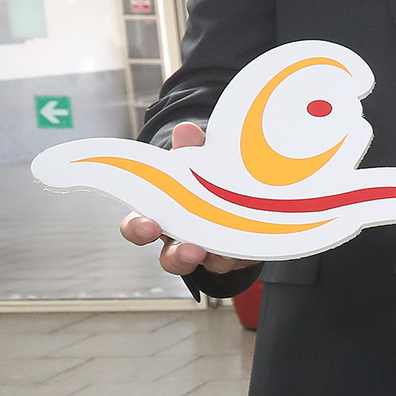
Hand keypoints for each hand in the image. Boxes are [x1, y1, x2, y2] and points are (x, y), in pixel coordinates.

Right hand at [118, 123, 256, 278]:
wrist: (240, 195)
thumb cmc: (204, 181)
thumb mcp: (197, 163)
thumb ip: (191, 149)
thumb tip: (186, 131)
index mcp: (162, 217)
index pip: (138, 227)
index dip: (138, 229)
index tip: (148, 225)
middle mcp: (183, 241)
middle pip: (172, 258)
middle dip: (179, 256)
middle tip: (191, 251)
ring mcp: (212, 252)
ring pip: (210, 265)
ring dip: (218, 260)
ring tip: (228, 254)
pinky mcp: (241, 256)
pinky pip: (244, 259)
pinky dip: (249, 253)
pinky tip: (256, 243)